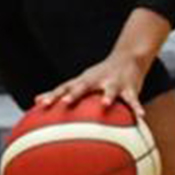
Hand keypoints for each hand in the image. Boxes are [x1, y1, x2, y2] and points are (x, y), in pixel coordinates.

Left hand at [36, 48, 153, 117]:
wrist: (128, 57)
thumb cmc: (99, 75)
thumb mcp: (80, 81)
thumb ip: (60, 91)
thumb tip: (35, 100)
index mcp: (83, 80)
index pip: (64, 87)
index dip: (53, 95)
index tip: (41, 104)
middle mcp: (96, 80)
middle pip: (83, 86)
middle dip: (74, 93)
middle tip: (64, 102)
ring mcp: (114, 82)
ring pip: (110, 90)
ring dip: (108, 96)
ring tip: (105, 105)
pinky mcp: (130, 87)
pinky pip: (133, 99)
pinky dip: (136, 107)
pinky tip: (140, 116)